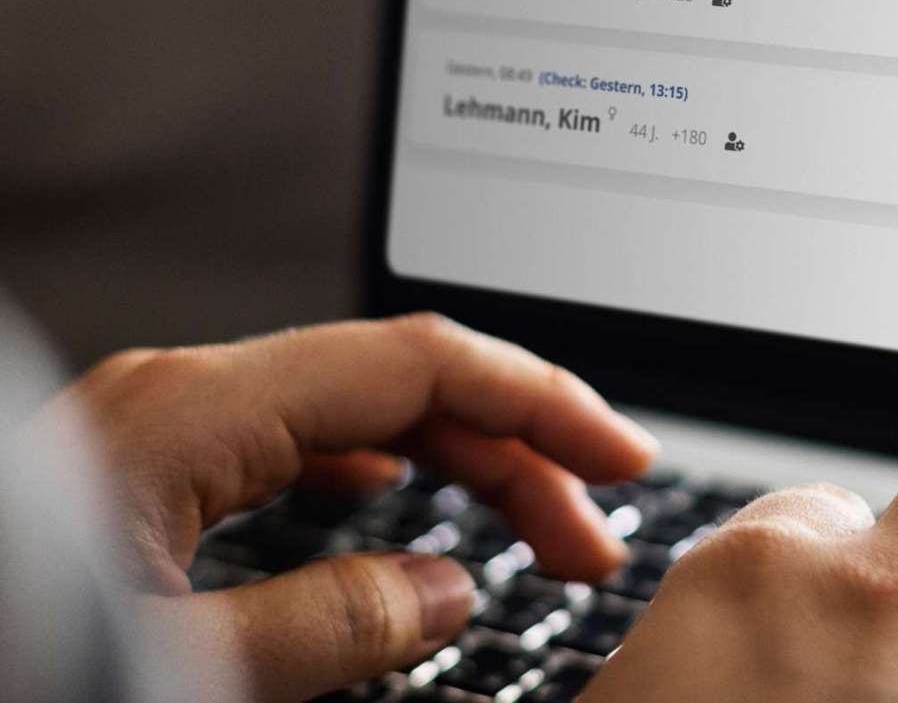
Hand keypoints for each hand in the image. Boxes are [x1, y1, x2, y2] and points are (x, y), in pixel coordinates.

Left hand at [47, 313, 657, 700]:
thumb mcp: (171, 670)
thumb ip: (326, 628)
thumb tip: (444, 592)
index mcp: (198, 409)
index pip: (421, 363)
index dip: (543, 403)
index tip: (621, 457)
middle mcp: (184, 394)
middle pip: (400, 382)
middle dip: (515, 449)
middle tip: (591, 533)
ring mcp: (161, 426)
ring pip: (354, 413)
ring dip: (454, 467)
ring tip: (525, 534)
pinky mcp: (141, 472)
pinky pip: (296, 446)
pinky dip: (378, 479)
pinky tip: (401, 522)